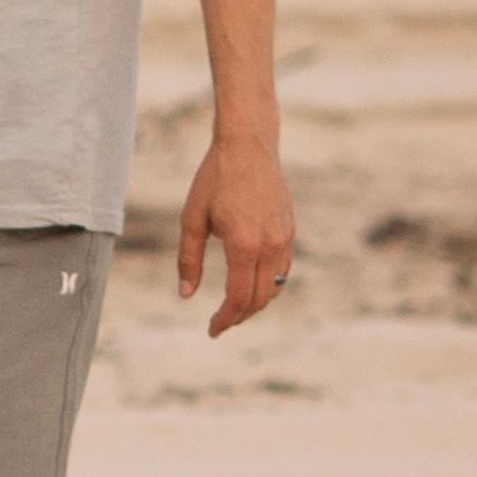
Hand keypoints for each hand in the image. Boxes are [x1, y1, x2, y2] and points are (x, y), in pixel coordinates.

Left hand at [174, 116, 297, 337]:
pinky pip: (283, 270)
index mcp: (244, 245)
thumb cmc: (215, 179)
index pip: (238, 298)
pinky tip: (251, 283)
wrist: (248, 146)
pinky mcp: (290, 230)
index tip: (212, 330)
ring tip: (233, 308)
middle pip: (259, 299)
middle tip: (219, 323)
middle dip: (239, 317)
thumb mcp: (192, 218)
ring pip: (274, 288)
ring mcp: (285, 238)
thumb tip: (186, 295)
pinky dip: (268, 285)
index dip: (225, 320)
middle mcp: (270, 246)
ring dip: (255, 303)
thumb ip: (189, 260)